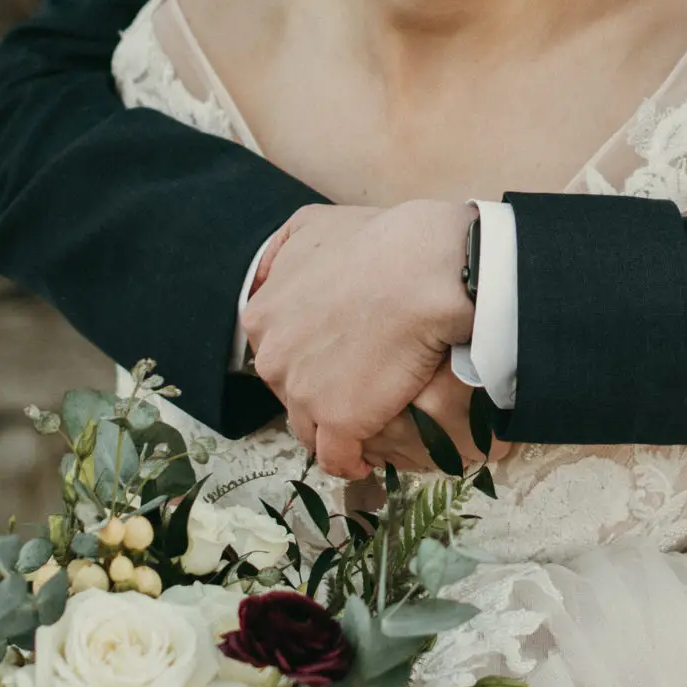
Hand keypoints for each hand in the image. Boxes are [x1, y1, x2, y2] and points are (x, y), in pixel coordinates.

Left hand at [242, 199, 475, 478]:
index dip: (305, 358)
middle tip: (353, 388)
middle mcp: (272, 358)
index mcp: (262, 317)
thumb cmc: (377, 242)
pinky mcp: (339, 421)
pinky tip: (365, 459)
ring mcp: (303, 393)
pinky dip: (350, 462)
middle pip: (288, 391)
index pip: (274, 352)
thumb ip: (281, 252)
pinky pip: (336, 458)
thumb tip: (269, 274)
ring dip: (332, 429)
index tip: (332, 360)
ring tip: (362, 426)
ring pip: (308, 427)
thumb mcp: (311, 225)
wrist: (424, 270)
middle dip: (316, 392)